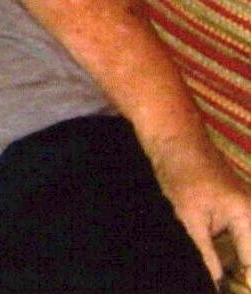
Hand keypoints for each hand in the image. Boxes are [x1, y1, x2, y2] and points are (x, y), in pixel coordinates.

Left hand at [145, 134, 250, 284]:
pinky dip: (223, 247)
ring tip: (212, 268)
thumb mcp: (190, 217)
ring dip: (229, 260)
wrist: (174, 138)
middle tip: (215, 277)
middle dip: (237, 271)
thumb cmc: (181, 172)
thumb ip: (206, 251)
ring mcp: (244, 210)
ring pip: (241, 246)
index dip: (243, 281)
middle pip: (249, 255)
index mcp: (247, 216)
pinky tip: (209, 254)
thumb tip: (216, 280)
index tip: (228, 290)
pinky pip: (234, 236)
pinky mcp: (232, 209)